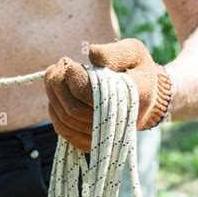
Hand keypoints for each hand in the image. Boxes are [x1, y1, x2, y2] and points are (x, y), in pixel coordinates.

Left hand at [44, 39, 171, 150]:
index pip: (93, 94)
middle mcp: (118, 124)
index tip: (69, 63)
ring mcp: (104, 137)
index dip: (74, 78)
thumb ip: (115, 52)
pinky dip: (55, 113)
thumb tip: (92, 54)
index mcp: (133, 99)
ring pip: (66, 121)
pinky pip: (65, 132)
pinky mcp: (92, 144)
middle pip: (74, 110)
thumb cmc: (136, 70)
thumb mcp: (134, 53)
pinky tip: (56, 96)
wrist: (144, 98)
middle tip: (56, 66)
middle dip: (58, 85)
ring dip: (53, 96)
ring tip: (52, 76)